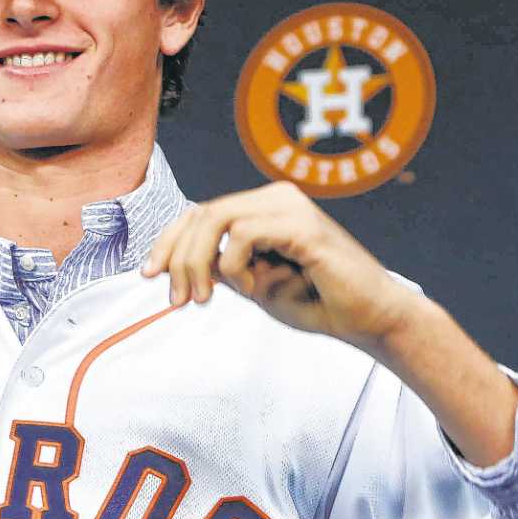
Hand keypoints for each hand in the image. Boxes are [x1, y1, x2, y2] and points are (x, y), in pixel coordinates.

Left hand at [141, 181, 418, 351]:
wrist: (369, 320)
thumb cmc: (317, 302)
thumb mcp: (254, 285)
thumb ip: (221, 268)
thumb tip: (181, 261)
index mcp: (264, 208)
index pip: (200, 214)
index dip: (168, 242)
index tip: (149, 274)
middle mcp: (275, 198)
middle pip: (200, 214)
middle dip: (177, 258)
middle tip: (177, 299)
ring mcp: (289, 206)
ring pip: (215, 219)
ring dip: (197, 262)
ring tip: (203, 299)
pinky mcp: (302, 225)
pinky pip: (243, 234)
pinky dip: (234, 266)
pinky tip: (252, 288)